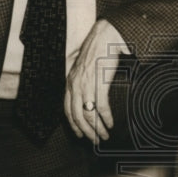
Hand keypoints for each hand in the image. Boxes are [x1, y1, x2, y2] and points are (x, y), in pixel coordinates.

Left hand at [64, 19, 128, 144]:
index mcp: (70, 82)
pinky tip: (110, 123)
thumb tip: (86, 97)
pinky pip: (101, 106)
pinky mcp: (100, 82)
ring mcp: (87, 84)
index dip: (73, 125)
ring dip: (97, 128)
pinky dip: (106, 118)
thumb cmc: (96, 51)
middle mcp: (75, 85)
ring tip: (104, 135)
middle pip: (77, 116)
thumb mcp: (82, 68)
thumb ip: (80, 82)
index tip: (80, 134)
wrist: (106, 35)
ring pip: (88, 114)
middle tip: (94, 140)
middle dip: (86, 131)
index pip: (67, 110)